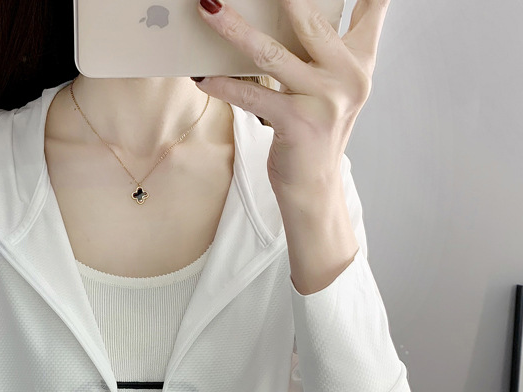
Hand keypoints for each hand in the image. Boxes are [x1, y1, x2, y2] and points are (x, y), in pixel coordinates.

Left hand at [194, 0, 390, 193]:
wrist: (315, 186)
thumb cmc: (316, 131)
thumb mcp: (333, 86)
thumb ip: (326, 48)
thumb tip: (292, 9)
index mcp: (361, 60)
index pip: (374, 6)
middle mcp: (348, 76)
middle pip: (310, 20)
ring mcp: (324, 99)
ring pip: (271, 54)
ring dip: (234, 29)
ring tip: (209, 8)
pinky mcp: (297, 123)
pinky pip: (252, 96)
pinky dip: (223, 85)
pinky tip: (202, 76)